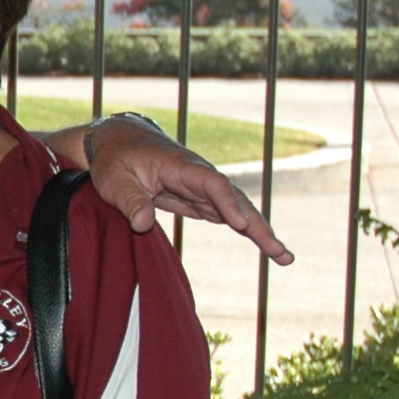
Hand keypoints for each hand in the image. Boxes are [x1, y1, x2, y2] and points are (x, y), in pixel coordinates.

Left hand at [86, 117, 295, 265]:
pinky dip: (247, 229)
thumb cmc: (116, 160)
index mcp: (181, 166)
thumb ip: (130, 201)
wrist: (120, 141)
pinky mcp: (201, 198)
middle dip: (258, 226)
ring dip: (260, 232)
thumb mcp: (114, 181)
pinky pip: (228, 214)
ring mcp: (203, 188)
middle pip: (236, 200)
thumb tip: (143, 225)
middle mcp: (200, 176)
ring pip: (238, 209)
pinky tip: (268, 245)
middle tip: (280, 253)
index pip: (211, 184)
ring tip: (285, 257)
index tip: (239, 224)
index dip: (226, 203)